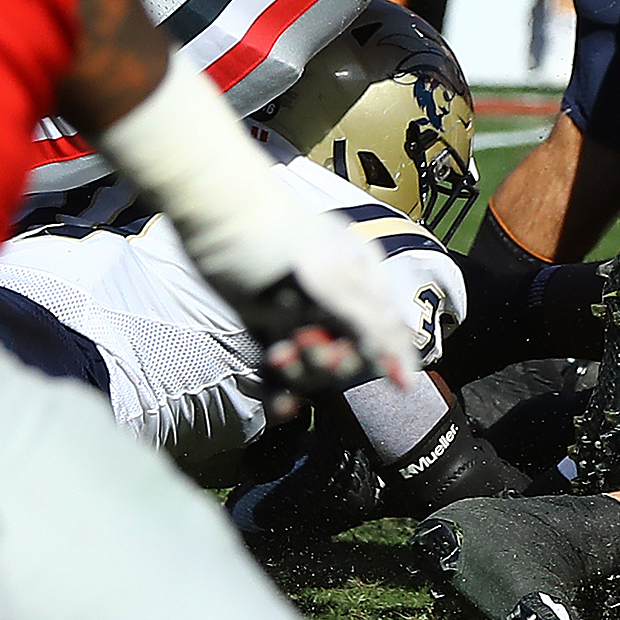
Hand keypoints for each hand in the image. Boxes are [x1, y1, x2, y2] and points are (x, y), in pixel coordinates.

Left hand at [212, 208, 422, 396]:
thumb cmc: (274, 238)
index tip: (355, 373)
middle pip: (349, 357)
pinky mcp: (267, 328)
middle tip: (300, 344)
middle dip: (327, 363)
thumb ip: (369, 329)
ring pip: (314, 368)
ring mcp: (302, 316)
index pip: (388, 339)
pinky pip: (283, 373)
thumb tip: (407, 380)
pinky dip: (281, 392)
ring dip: (300, 376)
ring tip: (277, 358)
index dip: (379, 362)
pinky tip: (278, 406)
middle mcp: (338, 302)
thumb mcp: (330, 281)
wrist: (212, 214)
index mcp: (365, 283)